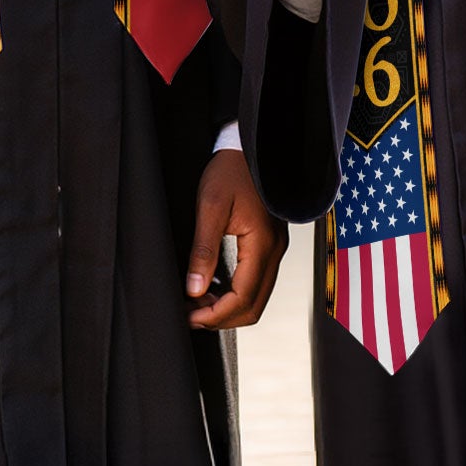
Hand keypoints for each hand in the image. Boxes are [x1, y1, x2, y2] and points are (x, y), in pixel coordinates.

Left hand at [185, 149, 286, 329]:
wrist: (249, 148)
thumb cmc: (230, 171)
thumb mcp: (210, 207)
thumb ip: (203, 250)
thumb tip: (194, 290)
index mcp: (262, 244)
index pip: (243, 298)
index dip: (215, 315)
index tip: (189, 317)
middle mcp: (274, 251)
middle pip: (253, 306)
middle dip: (222, 317)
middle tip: (190, 315)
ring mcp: (275, 249)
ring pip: (256, 297)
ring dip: (228, 307)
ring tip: (197, 302)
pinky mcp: (269, 245)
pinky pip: (257, 282)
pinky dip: (236, 293)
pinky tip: (213, 287)